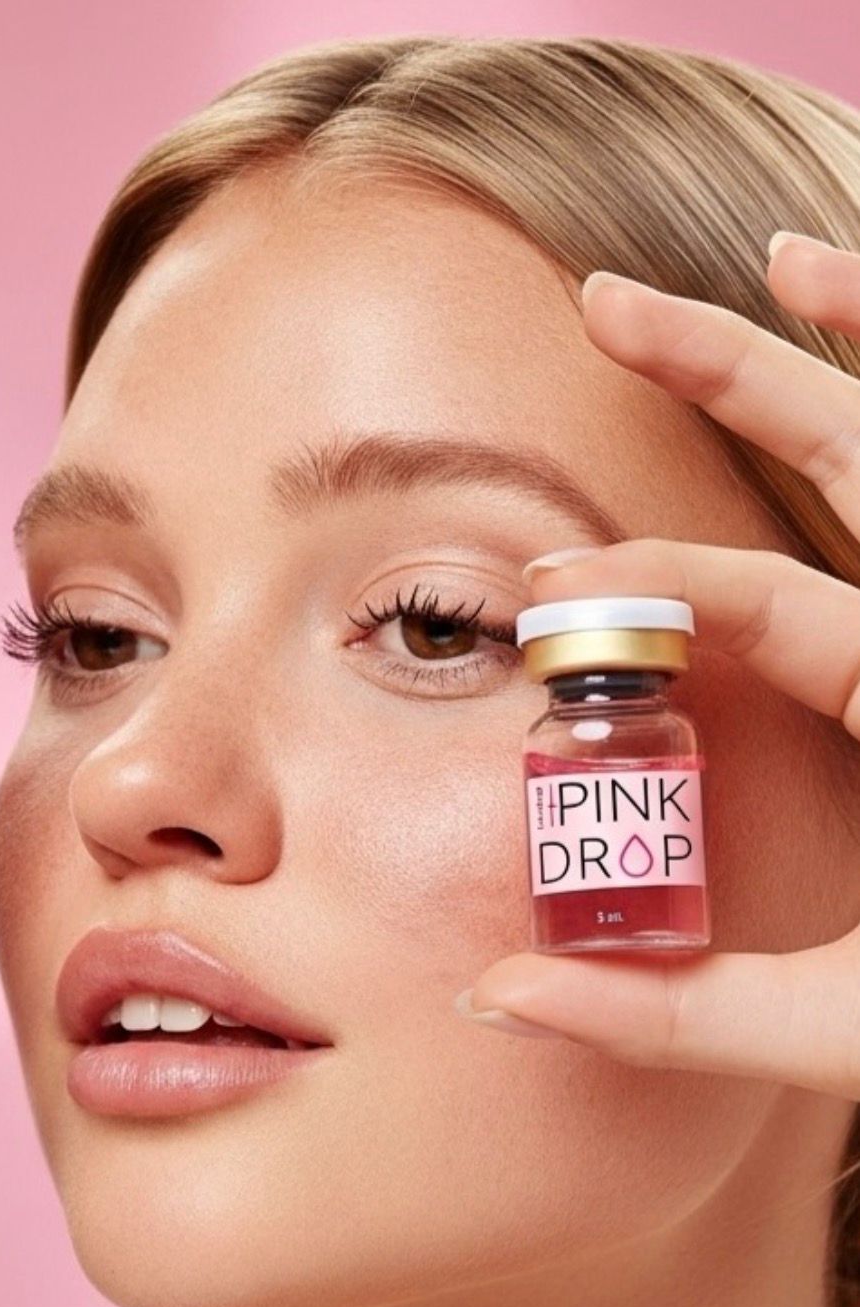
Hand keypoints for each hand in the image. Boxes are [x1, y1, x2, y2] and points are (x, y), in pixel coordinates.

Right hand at [455, 234, 859, 1097]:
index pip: (766, 606)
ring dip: (857, 345)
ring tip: (776, 259)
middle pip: (854, 461)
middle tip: (608, 304)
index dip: (644, 587)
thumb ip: (684, 1010)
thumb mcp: (856, 1025)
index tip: (545, 593)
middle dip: (726, 371)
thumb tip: (505, 994)